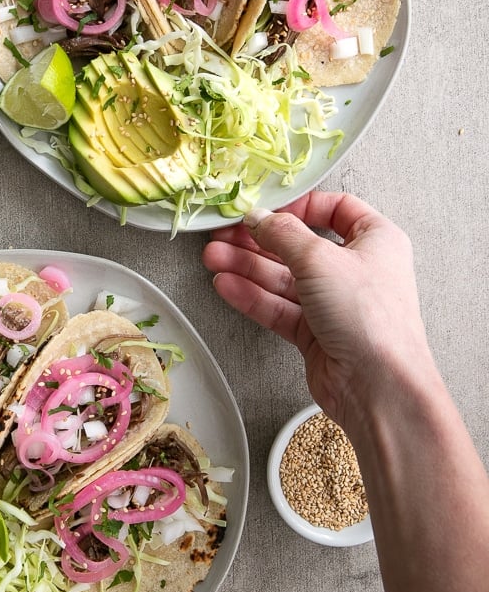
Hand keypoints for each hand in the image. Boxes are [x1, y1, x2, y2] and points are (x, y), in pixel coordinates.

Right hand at [202, 191, 434, 430]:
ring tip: (213, 258)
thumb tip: (259, 217)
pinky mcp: (315, 332)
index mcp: (375, 240)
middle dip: (259, 240)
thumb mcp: (321, 259)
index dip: (300, 206)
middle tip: (225, 234)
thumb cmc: (368, 314)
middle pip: (299, 246)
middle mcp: (355, 269)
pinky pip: (279, 307)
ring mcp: (334, 303)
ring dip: (247, 267)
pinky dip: (252, 296)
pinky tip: (226, 285)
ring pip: (284, 278)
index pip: (336, 210)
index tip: (268, 208)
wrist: (378, 385)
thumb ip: (283, 234)